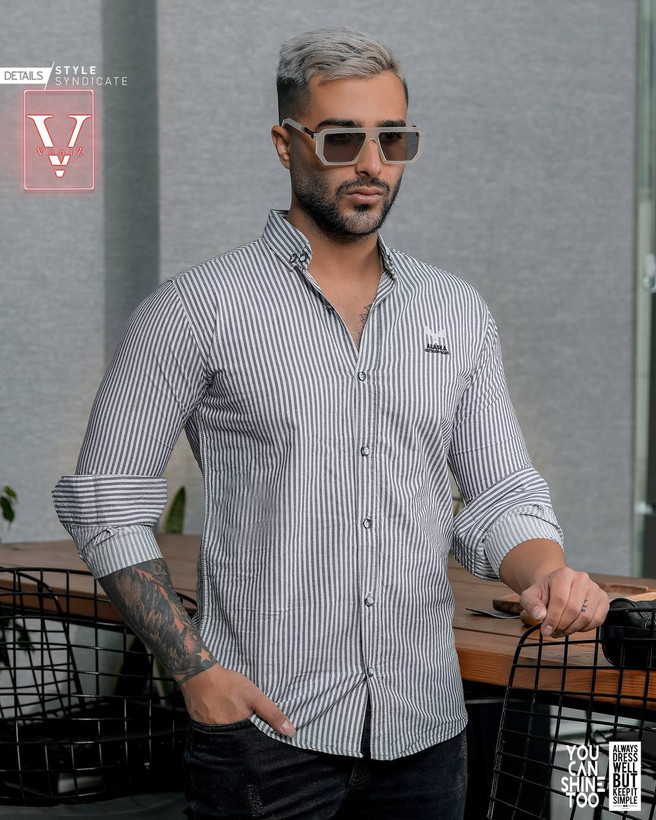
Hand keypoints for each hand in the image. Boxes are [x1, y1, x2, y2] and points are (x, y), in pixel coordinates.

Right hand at [180, 664, 294, 735]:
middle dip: (244, 738)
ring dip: (231, 732)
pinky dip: (218, 726)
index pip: (251, 746)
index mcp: (238, 732)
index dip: (257, 743)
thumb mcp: (255, 697)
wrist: (199, 675)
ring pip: (224, 736)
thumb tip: (290, 732)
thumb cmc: (229, 685)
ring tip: (234, 722)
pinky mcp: (200, 725)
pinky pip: (212, 730)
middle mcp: (222, 737)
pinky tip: (221, 716)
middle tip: (247, 727)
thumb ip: (272, 714)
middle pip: (237, 742)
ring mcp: (209, 732)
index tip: (263, 743)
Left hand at [519, 567, 608, 636]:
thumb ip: (532, 605)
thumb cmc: (544, 592)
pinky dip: (585, 628)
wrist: (556, 587)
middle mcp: (582, 578)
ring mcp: (595, 588)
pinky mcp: (603, 599)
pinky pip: (597, 620)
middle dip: (562, 625)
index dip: (553, 619)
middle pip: (574, 609)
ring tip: (562, 630)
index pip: (560, 600)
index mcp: (563, 574)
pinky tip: (573, 626)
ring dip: (572, 629)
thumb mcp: (530, 596)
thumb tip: (540, 615)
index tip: (546, 630)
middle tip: (553, 632)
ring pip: (586, 616)